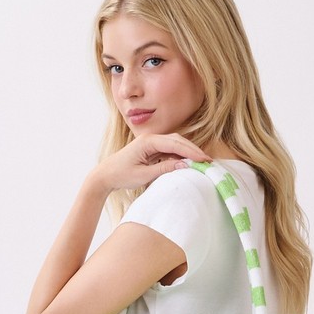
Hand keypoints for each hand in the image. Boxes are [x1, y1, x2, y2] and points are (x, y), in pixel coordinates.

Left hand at [91, 133, 210, 192]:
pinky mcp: (152, 150)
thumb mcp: (143, 175)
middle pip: (177, 140)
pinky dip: (180, 156)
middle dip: (193, 150)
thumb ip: (164, 169)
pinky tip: (189, 163)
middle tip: (208, 160)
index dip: (191, 151)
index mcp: (147, 141)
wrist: (105, 175)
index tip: (204, 159)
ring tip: (202, 162)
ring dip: (188, 152)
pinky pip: (169, 150)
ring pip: (175, 144)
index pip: (174, 143)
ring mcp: (151, 144)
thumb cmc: (121, 175)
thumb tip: (183, 165)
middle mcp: (150, 139)